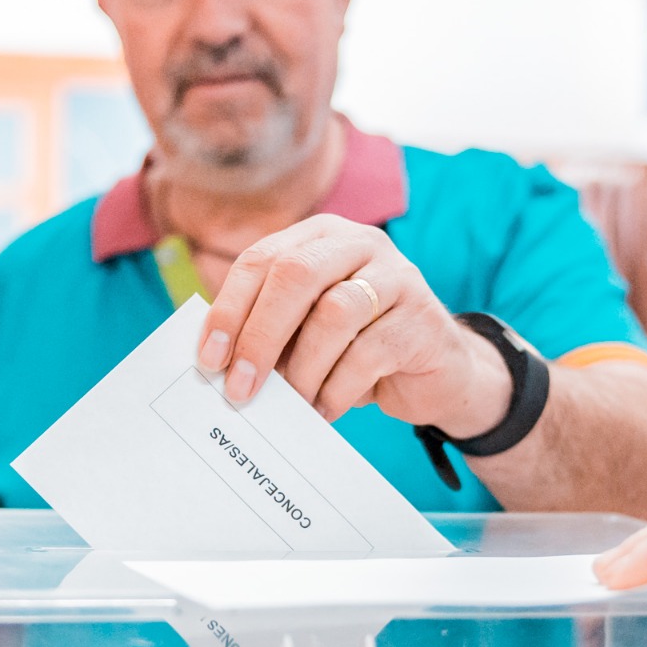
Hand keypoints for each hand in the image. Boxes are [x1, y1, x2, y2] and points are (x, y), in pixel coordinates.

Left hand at [196, 214, 507, 433]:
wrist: (436, 371)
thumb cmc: (356, 347)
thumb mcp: (307, 330)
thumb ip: (270, 329)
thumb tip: (217, 359)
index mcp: (320, 237)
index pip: (262, 259)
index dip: (230, 308)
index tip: (209, 358)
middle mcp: (360, 244)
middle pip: (296, 274)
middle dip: (260, 335)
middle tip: (240, 387)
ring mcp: (397, 277)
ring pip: (334, 313)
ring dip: (304, 368)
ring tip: (293, 403)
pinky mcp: (422, 319)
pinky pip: (370, 353)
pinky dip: (338, 389)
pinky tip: (325, 409)